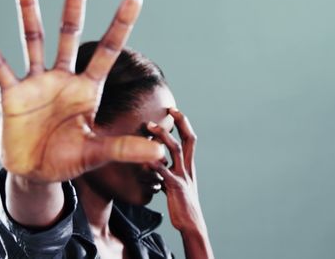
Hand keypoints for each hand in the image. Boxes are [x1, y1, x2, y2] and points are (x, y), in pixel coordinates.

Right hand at [0, 0, 163, 182]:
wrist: (35, 172)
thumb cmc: (68, 159)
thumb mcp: (96, 153)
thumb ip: (123, 148)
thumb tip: (158, 151)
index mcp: (87, 89)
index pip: (107, 51)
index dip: (120, 25)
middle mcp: (63, 78)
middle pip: (69, 32)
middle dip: (74, 0)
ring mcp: (36, 83)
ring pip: (33, 39)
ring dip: (28, 8)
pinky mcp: (11, 95)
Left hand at [147, 108, 205, 233]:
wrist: (192, 225)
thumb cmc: (182, 206)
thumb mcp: (175, 185)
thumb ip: (166, 172)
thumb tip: (154, 165)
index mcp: (189, 166)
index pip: (190, 139)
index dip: (184, 123)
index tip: (174, 110)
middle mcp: (188, 168)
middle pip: (187, 139)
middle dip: (180, 122)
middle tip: (169, 108)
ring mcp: (182, 177)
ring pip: (174, 150)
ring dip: (162, 135)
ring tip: (148, 126)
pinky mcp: (175, 187)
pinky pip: (163, 171)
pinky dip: (152, 162)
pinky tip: (142, 155)